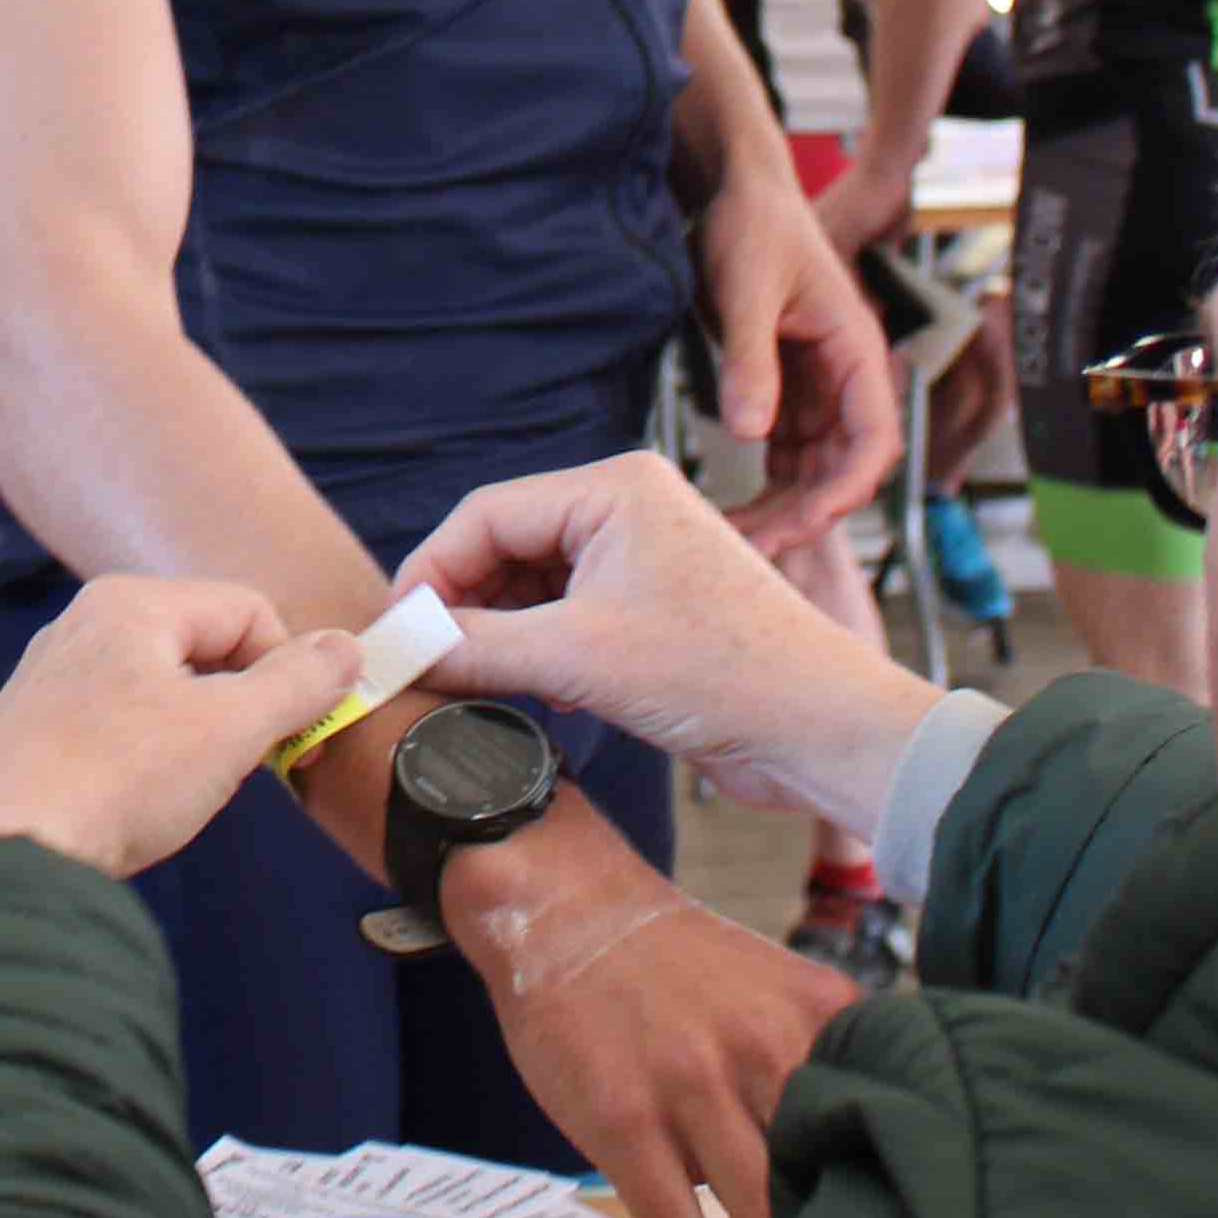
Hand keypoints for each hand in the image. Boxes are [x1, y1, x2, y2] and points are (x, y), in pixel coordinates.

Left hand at [0, 577, 360, 877]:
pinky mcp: (29, 731)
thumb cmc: (120, 780)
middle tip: (249, 768)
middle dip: (241, 708)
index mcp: (130, 603)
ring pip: (158, 689)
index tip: (302, 743)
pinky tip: (137, 803)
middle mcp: (82, 625)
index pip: (247, 611)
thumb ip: (296, 685)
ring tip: (186, 790)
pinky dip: (144, 757)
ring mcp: (49, 678)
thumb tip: (348, 649)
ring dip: (195, 736)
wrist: (5, 856)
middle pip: (202, 647)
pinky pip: (114, 725)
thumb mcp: (230, 730)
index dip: (291, 673)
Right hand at [400, 449, 934, 827]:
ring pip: (535, 587)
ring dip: (502, 634)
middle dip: (464, 605)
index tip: (396, 631)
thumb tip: (404, 650)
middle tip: (425, 661)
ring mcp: (643, 562)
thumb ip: (479, 647)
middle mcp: (628, 511)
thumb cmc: (726, 671)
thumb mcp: (579, 658)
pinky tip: (540, 690)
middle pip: (507, 546)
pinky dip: (540, 652)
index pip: (487, 514)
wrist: (821, 728)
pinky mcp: (655, 612)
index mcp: (614, 488)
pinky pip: (569, 618)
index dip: (431, 572)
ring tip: (479, 680)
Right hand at [439, 808, 854, 1217]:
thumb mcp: (775, 990)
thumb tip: (870, 1167)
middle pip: (826, 1186)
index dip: (891, 1201)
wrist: (564, 908)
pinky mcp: (624, 1121)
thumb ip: (825, 1062)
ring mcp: (691, 1085)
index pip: (881, 1129)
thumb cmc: (676, 966)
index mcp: (818, 1019)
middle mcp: (764, 1048)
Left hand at [695, 157, 898, 545]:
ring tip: (737, 542)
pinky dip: (766, 486)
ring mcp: (816, 387)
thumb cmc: (751, 224)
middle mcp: (844, 375)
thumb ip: (749, 360)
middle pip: (845, 465)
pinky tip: (731, 510)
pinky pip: (786, 453)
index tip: (806, 520)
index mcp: (855, 348)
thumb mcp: (745, 288)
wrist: (733, 193)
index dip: (848, 487)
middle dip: (808, 512)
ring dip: (785, 507)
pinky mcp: (785, 390)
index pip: (875, 436)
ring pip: (815, 467)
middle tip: (754, 549)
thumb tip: (752, 435)